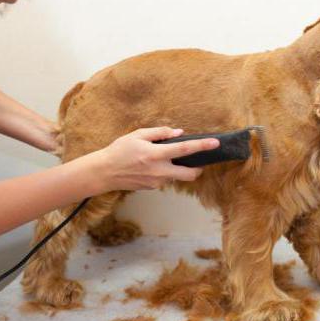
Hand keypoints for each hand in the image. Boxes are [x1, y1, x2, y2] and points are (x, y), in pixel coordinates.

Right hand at [94, 127, 218, 191]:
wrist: (104, 172)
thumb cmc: (119, 151)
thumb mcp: (137, 135)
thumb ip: (159, 133)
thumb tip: (178, 133)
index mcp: (155, 155)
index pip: (184, 150)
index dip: (202, 146)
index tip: (215, 143)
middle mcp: (159, 171)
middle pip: (190, 174)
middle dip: (198, 169)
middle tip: (196, 161)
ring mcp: (156, 182)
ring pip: (177, 177)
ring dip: (177, 169)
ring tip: (162, 159)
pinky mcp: (152, 188)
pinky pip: (165, 179)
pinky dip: (164, 172)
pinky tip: (151, 166)